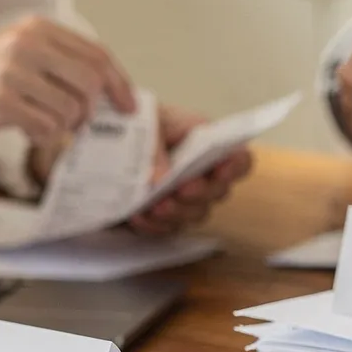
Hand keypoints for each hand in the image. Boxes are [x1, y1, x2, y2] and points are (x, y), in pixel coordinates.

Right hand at [0, 15, 134, 148]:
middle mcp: (25, 43)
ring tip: (39, 122)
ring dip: (63, 126)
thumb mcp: (17, 55)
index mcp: (36, 29)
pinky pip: (46, 127)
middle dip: (92, 110)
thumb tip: (108, 91)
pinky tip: (23, 129)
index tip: (129, 107)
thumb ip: (58, 64)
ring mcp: (11, 71)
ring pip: (71, 109)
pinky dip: (42, 135)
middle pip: (92, 82)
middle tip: (79, 124)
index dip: (120, 84)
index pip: (97, 55)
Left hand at [126, 105, 254, 236]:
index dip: (235, 167)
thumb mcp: (146, 123)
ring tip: (154, 206)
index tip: (220, 171)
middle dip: (201, 193)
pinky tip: (137, 215)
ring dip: (177, 212)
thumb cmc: (137, 124)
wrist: (112, 141)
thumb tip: (162, 178)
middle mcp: (203, 174)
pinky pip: (168, 228)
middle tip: (182, 189)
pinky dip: (153, 224)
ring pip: (196, 214)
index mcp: (207, 143)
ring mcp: (187, 199)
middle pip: (219, 192)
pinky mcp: (167, 217)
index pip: (239, 160)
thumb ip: (156, 147)